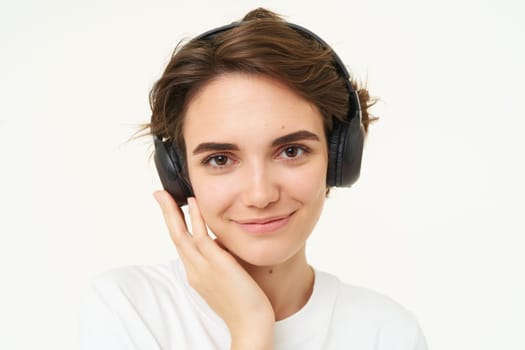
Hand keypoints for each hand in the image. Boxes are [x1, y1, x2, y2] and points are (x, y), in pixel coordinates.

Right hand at [153, 191, 273, 348]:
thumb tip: (222, 244)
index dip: (175, 225)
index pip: (182, 244)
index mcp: (196, 274)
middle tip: (158, 195)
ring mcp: (203, 267)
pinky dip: (195, 219)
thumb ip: (220, 261)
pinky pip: (201, 236)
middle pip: (175, 236)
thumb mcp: (225, 279)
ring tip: (167, 195)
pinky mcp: (217, 264)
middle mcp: (195, 270)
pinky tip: (193, 204)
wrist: (250, 324)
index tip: (173, 210)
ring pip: (181, 235)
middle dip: (166, 214)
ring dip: (173, 212)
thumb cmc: (243, 303)